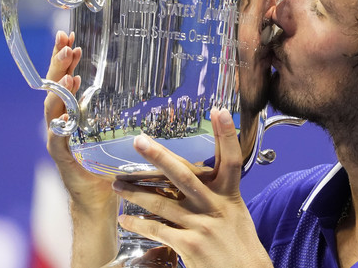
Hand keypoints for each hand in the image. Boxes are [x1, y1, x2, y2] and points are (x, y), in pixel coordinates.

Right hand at [45, 31, 117, 266]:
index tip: (70, 37)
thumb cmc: (116, 169)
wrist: (101, 204)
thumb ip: (132, 114)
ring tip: (68, 64)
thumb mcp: (123, 134)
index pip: (68, 81)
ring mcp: (59, 139)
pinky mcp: (62, 156)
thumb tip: (166, 90)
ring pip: (52, 106)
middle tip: (64, 40)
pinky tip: (68, 100)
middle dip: (58, 62)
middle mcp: (63, 124)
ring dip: (59, 84)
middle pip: (56, 87)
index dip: (66, 59)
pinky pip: (57, 133)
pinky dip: (60, 116)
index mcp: (76, 115)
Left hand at [113, 108, 272, 267]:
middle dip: (159, 157)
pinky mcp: (189, 246)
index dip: (226, 135)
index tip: (219, 111)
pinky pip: (158, 230)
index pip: (231, 159)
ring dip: (135, 192)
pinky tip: (125, 218)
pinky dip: (139, 223)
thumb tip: (197, 180)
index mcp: (230, 196)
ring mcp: (202, 226)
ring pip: (162, 203)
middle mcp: (216, 207)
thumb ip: (216, 196)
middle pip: (184, 175)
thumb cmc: (239, 245)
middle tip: (139, 141)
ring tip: (117, 184)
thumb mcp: (235, 213)